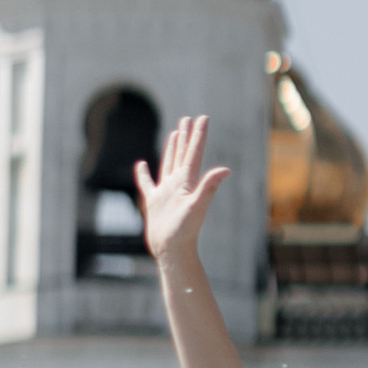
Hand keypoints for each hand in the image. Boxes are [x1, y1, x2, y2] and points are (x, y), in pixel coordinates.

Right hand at [138, 113, 229, 263]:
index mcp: (187, 181)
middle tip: (188, 119)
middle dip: (186, 136)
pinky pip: (147, 183)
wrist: (171, 250)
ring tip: (175, 133)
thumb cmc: (184, 230)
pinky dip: (143, 174)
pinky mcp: (154, 201)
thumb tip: (225, 170)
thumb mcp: (196, 206)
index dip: (198, 135)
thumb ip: (209, 186)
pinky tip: (141, 164)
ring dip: (172, 148)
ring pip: (169, 163)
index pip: (194, 153)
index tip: (203, 118)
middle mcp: (178, 184)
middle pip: (182, 154)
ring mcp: (166, 192)